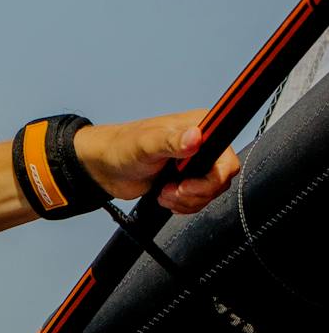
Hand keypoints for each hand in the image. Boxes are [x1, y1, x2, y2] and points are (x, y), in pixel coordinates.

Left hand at [77, 112, 241, 213]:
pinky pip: (198, 200)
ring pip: (211, 192)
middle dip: (196, 191)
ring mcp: (196, 164)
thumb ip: (171, 141)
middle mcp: (203, 144)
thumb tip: (194, 137)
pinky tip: (165, 196)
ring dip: (187, 200)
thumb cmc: (122, 147)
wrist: (105, 167)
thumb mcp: (146, 143)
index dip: (214, 175)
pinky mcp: (187, 180)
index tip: (188, 182)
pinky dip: (183, 205)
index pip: (226, 156)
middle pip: (221, 178)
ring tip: (164, 193)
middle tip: (173, 190)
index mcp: (201, 127)